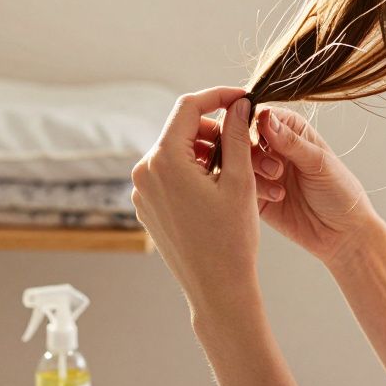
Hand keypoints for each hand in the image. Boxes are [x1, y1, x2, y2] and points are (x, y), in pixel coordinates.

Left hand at [131, 87, 263, 318]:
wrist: (217, 289)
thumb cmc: (232, 239)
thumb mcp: (240, 180)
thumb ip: (237, 134)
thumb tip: (239, 103)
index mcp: (164, 160)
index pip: (189, 107)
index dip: (218, 96)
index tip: (242, 99)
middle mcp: (144, 171)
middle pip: (182, 130)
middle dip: (214, 131)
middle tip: (244, 145)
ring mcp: (141, 191)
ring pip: (176, 152)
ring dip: (206, 153)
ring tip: (235, 173)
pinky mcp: (145, 206)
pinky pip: (169, 175)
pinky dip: (193, 172)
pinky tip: (217, 191)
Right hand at [243, 105, 379, 266]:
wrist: (342, 234)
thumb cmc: (340, 192)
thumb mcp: (318, 163)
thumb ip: (290, 141)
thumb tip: (264, 117)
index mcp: (291, 130)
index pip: (261, 115)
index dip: (252, 122)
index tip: (256, 135)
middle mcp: (273, 148)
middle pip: (242, 136)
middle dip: (251, 148)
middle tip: (274, 167)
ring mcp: (261, 172)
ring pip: (237, 161)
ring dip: (253, 169)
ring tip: (278, 181)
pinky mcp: (254, 195)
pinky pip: (238, 186)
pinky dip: (250, 189)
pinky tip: (276, 197)